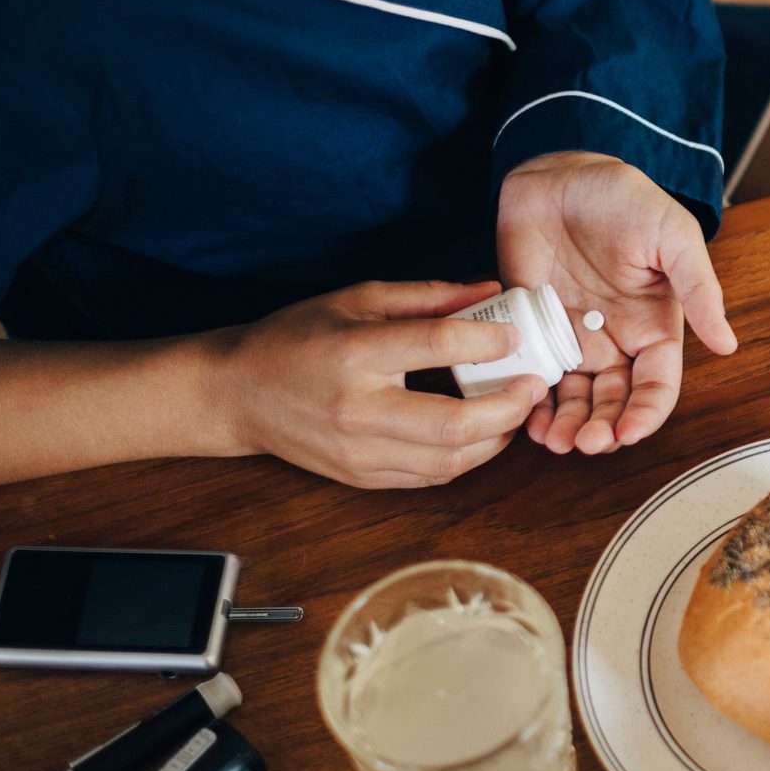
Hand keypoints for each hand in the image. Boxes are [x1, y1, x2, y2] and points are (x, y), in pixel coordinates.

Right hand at [213, 280, 547, 487]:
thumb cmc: (297, 337)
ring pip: (449, 460)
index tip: (516, 334)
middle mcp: (357, 409)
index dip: (488, 340)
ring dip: (496, 436)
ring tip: (514, 408)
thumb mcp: (357, 299)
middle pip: (453, 423)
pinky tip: (482, 433)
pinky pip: (430, 476)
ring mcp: (358, 452)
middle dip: (509, 406)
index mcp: (354, 353)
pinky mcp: (361, 477)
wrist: (236, 394)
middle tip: (533, 383)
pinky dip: (466, 456)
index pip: (436, 346)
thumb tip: (491, 293)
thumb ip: (428, 297)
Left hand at [497, 151, 736, 453]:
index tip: (627, 434)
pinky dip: (532, 403)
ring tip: (554, 440)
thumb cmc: (624, 198)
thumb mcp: (672, 237)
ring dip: (568, 427)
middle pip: (615, 404)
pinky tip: (525, 415)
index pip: (657, 386)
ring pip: (576, 401)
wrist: (559, 174)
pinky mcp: (536, 329)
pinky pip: (537, 377)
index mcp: (654, 327)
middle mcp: (616, 341)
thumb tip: (728, 344)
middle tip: (584, 443)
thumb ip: (699, 290)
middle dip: (602, 431)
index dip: (645, 415)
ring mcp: (574, 338)